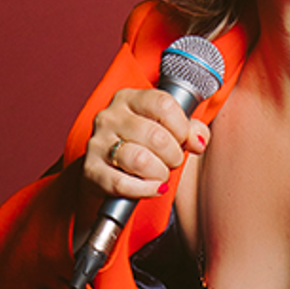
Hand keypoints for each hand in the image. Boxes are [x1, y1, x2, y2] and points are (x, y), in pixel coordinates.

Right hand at [81, 88, 206, 209]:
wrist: (110, 170)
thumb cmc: (144, 146)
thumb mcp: (168, 130)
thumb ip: (190, 129)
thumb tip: (197, 139)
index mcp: (129, 99)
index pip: (163, 104)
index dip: (181, 127)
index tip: (184, 139)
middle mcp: (110, 116)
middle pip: (155, 135)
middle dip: (173, 155)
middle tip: (173, 161)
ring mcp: (98, 143)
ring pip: (140, 160)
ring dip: (160, 173)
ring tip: (161, 174)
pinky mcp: (92, 170)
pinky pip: (122, 184)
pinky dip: (145, 190)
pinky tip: (153, 188)